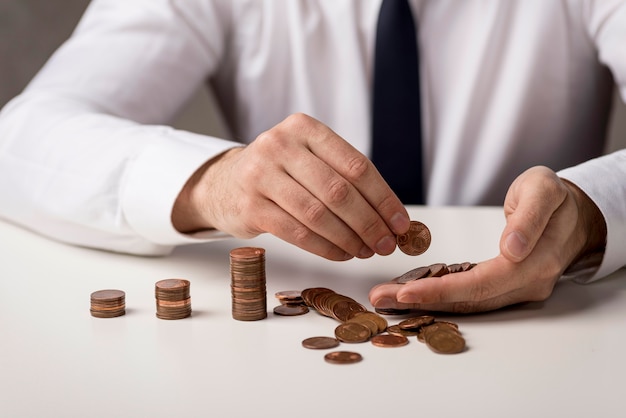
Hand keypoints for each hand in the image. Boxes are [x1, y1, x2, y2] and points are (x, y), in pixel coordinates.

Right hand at [172, 113, 409, 260]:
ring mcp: (260, 175)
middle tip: (387, 244)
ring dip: (349, 238)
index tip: (401, 223)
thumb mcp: (308, 159)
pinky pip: (298, 233)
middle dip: (370, 223)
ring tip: (366, 251)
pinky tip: (341, 253)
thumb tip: (392, 218)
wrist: (225, 182)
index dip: (383, 198)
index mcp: (304, 128)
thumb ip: (345, 178)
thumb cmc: (280, 172)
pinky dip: (326, 247)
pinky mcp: (250, 206)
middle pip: (339, 191)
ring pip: (318, 214)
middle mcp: (280, 145)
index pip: (356, 165)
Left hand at [369, 166, 606, 312]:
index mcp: (536, 264)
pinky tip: (412, 291)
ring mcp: (516, 290)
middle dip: (421, 302)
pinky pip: (469, 296)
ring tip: (386, 298)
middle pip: (468, 301)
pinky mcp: (504, 287)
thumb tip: (511, 250)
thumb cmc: (555, 196)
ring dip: (425, 303)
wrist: (573, 214)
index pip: (481, 285)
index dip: (442, 291)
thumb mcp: (545, 191)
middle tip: (380, 298)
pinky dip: (439, 296)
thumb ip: (530, 218)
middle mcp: (525, 285)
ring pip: (466, 303)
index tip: (406, 292)